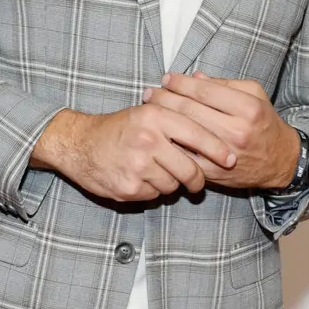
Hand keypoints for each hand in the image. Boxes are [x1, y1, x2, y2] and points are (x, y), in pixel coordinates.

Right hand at [30, 100, 237, 202]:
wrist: (78, 144)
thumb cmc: (118, 129)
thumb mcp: (145, 113)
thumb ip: (175, 118)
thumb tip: (214, 129)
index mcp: (155, 116)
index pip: (196, 133)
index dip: (217, 148)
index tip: (231, 159)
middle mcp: (147, 139)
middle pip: (189, 168)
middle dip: (197, 178)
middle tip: (197, 181)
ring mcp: (137, 165)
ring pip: (173, 184)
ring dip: (170, 183)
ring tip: (155, 171)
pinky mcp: (129, 187)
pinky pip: (155, 195)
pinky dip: (152, 191)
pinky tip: (140, 179)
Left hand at [141, 72, 299, 189]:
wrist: (279, 161)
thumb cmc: (264, 123)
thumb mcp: (254, 95)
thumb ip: (225, 84)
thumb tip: (194, 78)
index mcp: (248, 108)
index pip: (206, 91)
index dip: (181, 83)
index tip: (166, 78)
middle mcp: (237, 130)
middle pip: (191, 111)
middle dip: (166, 99)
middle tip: (150, 93)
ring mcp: (224, 153)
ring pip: (185, 133)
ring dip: (163, 120)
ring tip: (150, 109)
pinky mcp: (215, 171)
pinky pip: (186, 155)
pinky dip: (170, 144)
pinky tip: (158, 134)